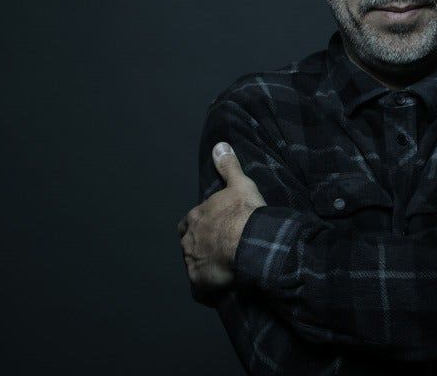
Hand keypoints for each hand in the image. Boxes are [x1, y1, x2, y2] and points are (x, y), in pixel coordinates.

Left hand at [178, 142, 266, 306]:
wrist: (248, 242)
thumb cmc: (244, 212)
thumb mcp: (239, 183)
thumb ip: (228, 166)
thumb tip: (220, 145)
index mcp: (196, 217)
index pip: (190, 222)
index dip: (201, 226)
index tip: (214, 229)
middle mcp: (188, 240)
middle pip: (188, 245)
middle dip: (199, 247)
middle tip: (218, 250)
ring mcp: (192, 263)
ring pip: (194, 266)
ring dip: (204, 268)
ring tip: (223, 271)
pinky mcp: (199, 283)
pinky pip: (201, 290)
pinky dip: (208, 290)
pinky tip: (220, 291)